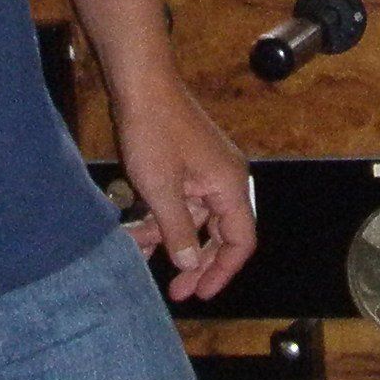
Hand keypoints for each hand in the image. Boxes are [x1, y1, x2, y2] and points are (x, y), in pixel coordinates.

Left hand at [112, 83, 260, 301]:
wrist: (142, 86)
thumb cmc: (154, 130)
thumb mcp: (161, 189)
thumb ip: (178, 230)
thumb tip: (188, 264)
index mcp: (230, 186)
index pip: (240, 241)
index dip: (222, 271)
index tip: (200, 293)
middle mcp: (226, 181)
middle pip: (222, 235)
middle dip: (198, 264)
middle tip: (177, 290)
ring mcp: (207, 174)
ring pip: (196, 221)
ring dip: (172, 241)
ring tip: (141, 255)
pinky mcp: (188, 168)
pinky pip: (182, 205)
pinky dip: (163, 221)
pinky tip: (139, 235)